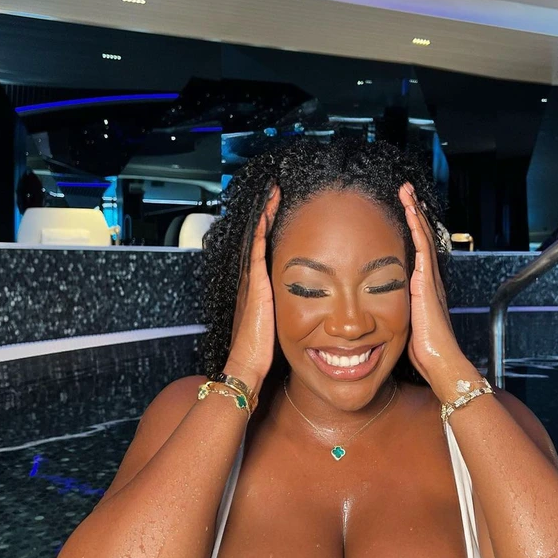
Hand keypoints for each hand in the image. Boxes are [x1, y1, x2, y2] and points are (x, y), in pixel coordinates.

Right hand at [224, 184, 280, 393]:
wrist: (247, 365)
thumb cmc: (263, 353)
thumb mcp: (278, 327)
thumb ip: (289, 315)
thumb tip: (310, 313)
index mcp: (257, 290)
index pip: (264, 252)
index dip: (270, 232)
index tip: (280, 213)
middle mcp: (251, 280)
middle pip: (258, 239)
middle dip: (266, 216)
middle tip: (275, 192)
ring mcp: (251, 280)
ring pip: (257, 238)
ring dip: (264, 215)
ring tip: (272, 193)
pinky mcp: (255, 284)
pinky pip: (257, 248)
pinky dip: (262, 228)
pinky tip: (269, 211)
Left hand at [398, 183, 474, 400]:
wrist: (439, 359)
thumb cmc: (424, 349)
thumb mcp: (405, 324)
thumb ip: (399, 311)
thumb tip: (381, 311)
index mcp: (424, 286)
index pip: (418, 249)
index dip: (412, 229)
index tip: (404, 211)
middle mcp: (429, 277)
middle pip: (422, 236)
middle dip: (414, 212)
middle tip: (406, 191)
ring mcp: (430, 276)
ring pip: (423, 235)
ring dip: (414, 212)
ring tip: (407, 191)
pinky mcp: (426, 280)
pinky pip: (422, 245)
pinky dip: (416, 226)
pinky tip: (410, 210)